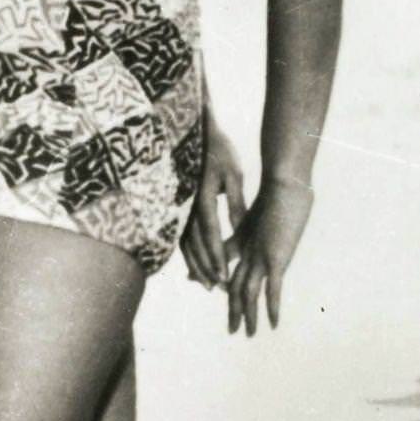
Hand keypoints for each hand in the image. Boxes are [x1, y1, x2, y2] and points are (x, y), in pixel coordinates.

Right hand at [180, 117, 247, 288]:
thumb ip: (236, 203)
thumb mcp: (233, 174)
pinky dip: (188, 254)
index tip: (225, 277)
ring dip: (195, 266)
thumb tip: (241, 230)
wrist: (194, 132)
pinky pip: (181, 236)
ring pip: (185, 244)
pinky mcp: (178, 207)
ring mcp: (179, 207)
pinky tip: (194, 266)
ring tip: (206, 284)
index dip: (217, 258)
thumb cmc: (219, 150)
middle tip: (218, 289)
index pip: (210, 235)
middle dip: (206, 269)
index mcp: (203, 197)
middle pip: (195, 245)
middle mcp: (187, 206)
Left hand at [224, 177, 313, 334]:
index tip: (222, 298)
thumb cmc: (278, 192)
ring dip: (247, 315)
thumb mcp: (262, 212)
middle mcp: (248, 252)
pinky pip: (271, 290)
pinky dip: (271, 308)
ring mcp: (259, 256)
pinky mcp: (275, 258)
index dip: (224, 285)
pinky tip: (273, 324)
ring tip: (248, 333)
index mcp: (245, 241)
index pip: (229, 268)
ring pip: (247, 292)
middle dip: (234, 309)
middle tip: (232, 329)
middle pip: (235, 286)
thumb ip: (253, 222)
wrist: (283, 182)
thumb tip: (249, 227)